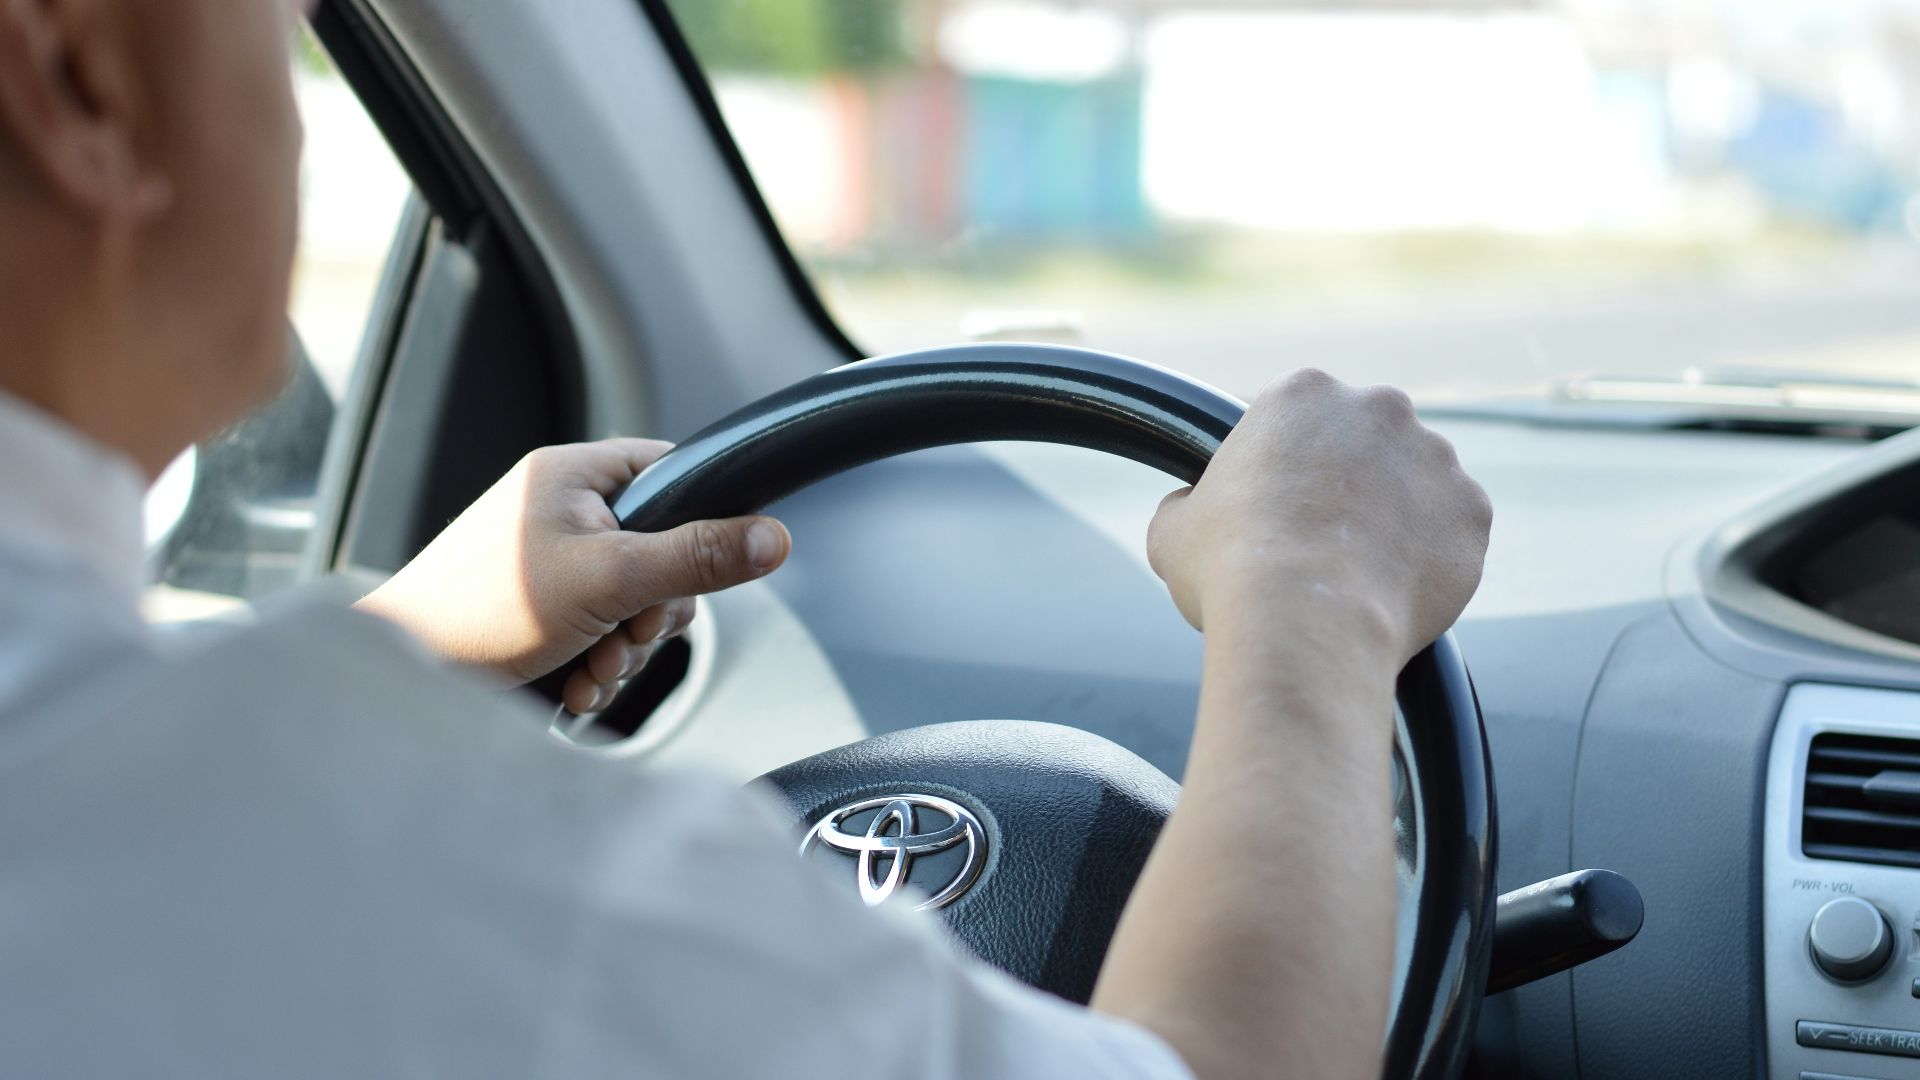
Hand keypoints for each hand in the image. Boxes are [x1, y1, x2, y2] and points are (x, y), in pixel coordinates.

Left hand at [356, 439, 790, 712]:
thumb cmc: (481, 612)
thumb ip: (696, 558)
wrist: (403, 678)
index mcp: (572, 474)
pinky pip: (602, 632)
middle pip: (664, 552)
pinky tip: (574, 684)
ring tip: (588, 668)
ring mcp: (551, 563)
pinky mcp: (542, 611)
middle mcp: (562, 510)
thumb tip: (775, 538)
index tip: (691, 572)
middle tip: (624, 634)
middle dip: (653, 614)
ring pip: (636, 603)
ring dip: (625, 650)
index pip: (673, 473)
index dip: (698, 523)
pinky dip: (598, 666)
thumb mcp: (610, 580)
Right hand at [1147, 368, 1490, 665]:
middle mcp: (1379, 408)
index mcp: (1303, 393)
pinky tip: (1395, 590)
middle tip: (1322, 537)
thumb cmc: (1231, 570)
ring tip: (1361, 574)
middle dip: (1350, 479)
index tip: (1278, 502)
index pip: (1298, 415)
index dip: (1286, 462)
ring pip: (1417, 483)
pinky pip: (1454, 530)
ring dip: (1397, 515)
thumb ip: (1188, 504)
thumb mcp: (1173, 529)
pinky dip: (1433, 556)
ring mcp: (1436, 456)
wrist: (1305, 623)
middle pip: (1366, 439)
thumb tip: (1188, 511)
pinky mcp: (1472, 511)